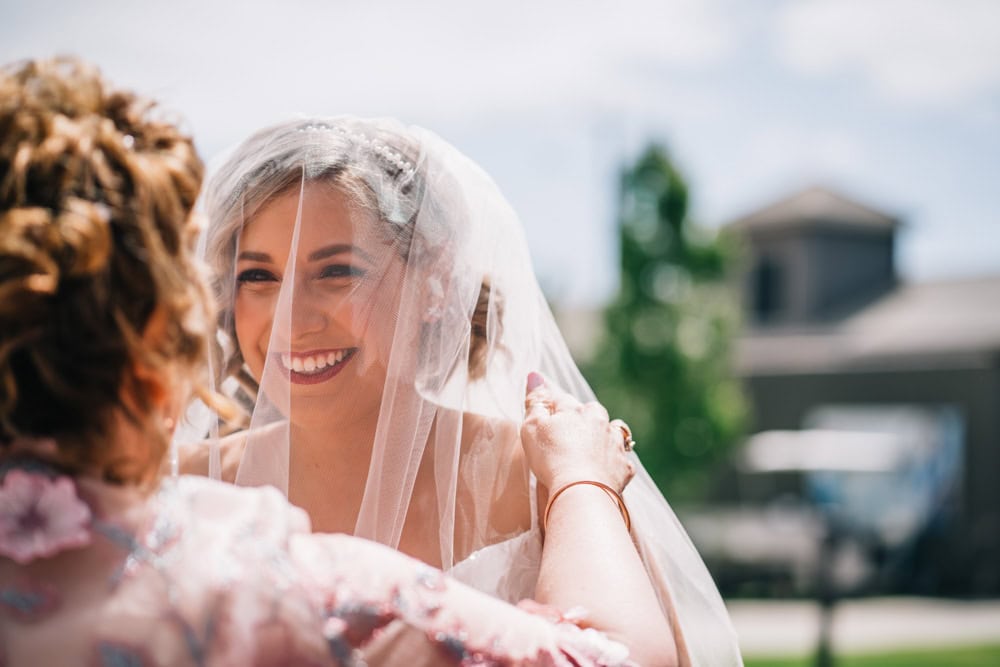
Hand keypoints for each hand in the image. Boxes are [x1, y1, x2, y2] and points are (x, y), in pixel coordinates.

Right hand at [520, 372, 634, 492]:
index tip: (544, 419)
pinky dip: (614, 463)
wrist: (582, 491)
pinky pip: (621, 460)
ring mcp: (614, 443)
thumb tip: (535, 375)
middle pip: (591, 413)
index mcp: (576, 410)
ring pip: (613, 431)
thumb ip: (535, 401)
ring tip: (592, 449)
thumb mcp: (532, 427)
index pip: (561, 400)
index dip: (552, 409)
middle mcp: (600, 421)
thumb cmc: (551, 458)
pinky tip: (605, 471)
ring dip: (604, 437)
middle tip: (567, 437)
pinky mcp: (624, 467)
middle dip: (581, 420)